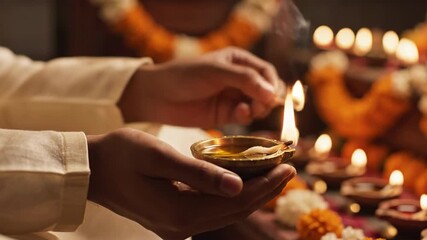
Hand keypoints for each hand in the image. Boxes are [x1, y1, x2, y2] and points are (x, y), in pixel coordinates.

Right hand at [87, 128, 295, 239]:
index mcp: (179, 212)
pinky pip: (211, 210)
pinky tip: (243, 182)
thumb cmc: (122, 155)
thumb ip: (198, 174)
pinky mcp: (172, 218)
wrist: (93, 169)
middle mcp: (180, 226)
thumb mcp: (160, 157)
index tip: (287, 167)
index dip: (265, 186)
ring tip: (273, 175)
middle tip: (288, 169)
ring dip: (252, 195)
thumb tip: (238, 185)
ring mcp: (176, 225)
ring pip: (225, 212)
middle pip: (235, 211)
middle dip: (265, 191)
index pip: (236, 202)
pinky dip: (232, 197)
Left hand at [119, 47, 284, 127]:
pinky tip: (238, 114)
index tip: (271, 97)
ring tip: (247, 111)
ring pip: (258, 105)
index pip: (266, 72)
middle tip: (259, 107)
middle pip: (266, 90)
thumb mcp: (216, 72)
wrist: (158, 97)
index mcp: (239, 61)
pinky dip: (246, 116)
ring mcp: (233, 97)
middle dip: (266, 99)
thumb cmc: (184, 76)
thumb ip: (245, 80)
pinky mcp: (226, 115)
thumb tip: (273, 93)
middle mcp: (239, 78)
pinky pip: (245, 117)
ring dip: (257, 109)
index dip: (272, 84)